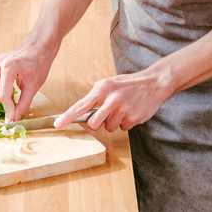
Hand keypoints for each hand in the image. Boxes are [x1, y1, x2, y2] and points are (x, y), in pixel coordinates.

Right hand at [0, 44, 56, 121]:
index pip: (3, 95)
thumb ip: (23, 104)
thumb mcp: (33, 86)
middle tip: (11, 97)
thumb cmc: (38, 64)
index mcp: (9, 68)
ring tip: (1, 90)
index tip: (12, 117)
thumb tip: (14, 118)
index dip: (8, 109)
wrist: (38, 49)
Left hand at [54, 69, 170, 132]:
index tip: (57, 125)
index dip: (67, 117)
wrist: (153, 83)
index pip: (81, 105)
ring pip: (109, 127)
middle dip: (97, 123)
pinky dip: (125, 122)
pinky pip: (122, 127)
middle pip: (93, 123)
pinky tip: (131, 111)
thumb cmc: (127, 85)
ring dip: (114, 121)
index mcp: (102, 88)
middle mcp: (111, 99)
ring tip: (122, 109)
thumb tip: (83, 114)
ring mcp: (123, 109)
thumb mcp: (109, 84)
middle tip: (106, 113)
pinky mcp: (133, 118)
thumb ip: (96, 98)